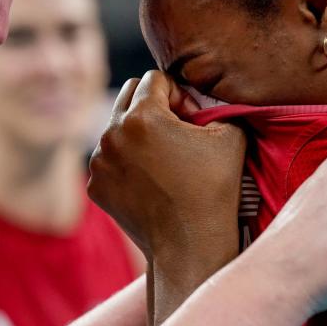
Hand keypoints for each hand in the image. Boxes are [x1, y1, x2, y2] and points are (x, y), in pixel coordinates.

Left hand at [88, 71, 245, 268]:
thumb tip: (200, 103)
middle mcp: (111, 133)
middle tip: (176, 130)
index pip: (154, 79)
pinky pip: (109, 159)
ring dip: (138, 134)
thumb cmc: (213, 190)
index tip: (192, 119)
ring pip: (116, 128)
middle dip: (153, 104)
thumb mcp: (231, 134)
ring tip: (164, 159)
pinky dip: (126, 163)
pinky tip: (150, 181)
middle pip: (128, 94)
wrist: (189, 246)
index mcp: (141, 116)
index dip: (178, 93)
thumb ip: (214, 105)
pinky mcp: (95, 186)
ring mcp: (98, 162)